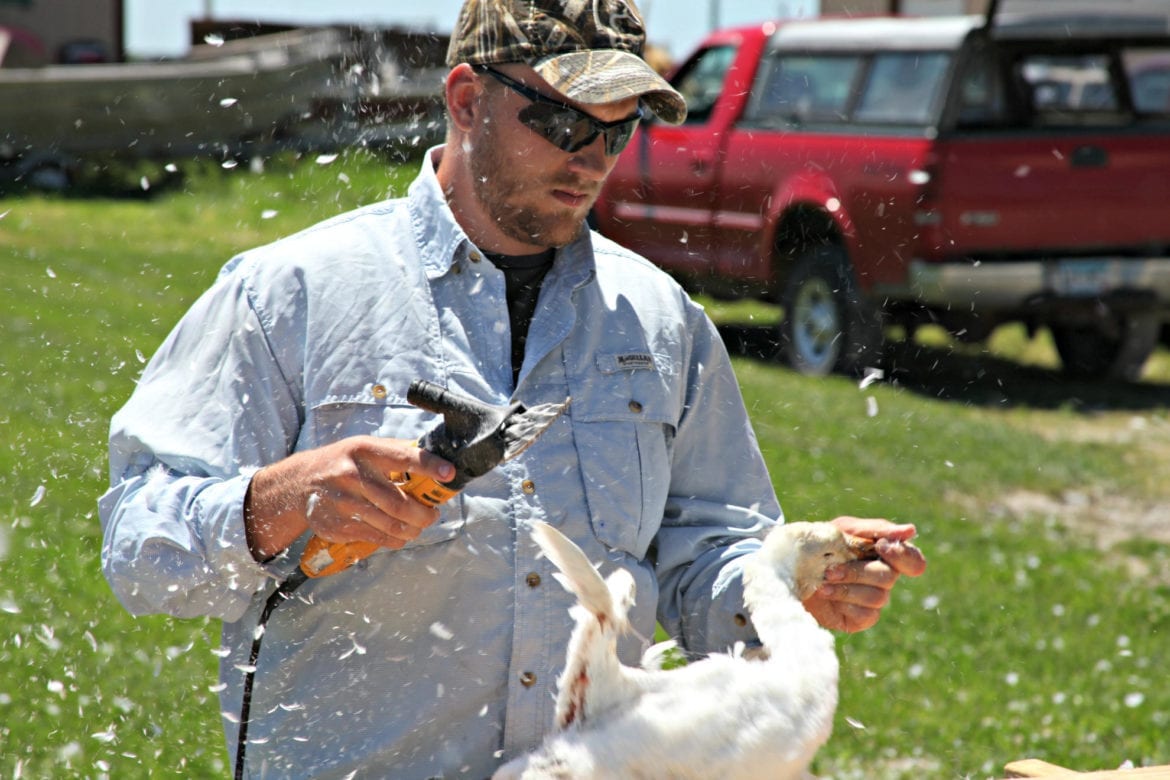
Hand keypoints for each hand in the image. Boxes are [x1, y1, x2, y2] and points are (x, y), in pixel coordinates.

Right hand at [244, 436, 454, 560]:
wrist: (299, 484)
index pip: (404, 457)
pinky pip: (377, 538)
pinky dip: (396, 540)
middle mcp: (352, 475)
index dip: (430, 466)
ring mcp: (343, 503)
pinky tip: (400, 534)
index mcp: (364, 451)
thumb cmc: (342, 463)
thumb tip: (435, 464)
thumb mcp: (364, 449)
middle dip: (424, 514)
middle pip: (400, 503)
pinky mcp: (338, 526)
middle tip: (432, 514)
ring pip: (392, 525)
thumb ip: (396, 455)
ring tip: (419, 525)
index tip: (449, 474)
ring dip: (413, 529)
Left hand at [801, 517, 925, 632]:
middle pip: (889, 578)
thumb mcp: (841, 529)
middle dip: (858, 572)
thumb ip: (874, 529)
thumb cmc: (816, 545)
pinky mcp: (858, 619)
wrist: (786, 568)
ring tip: (822, 583)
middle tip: (830, 570)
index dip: (903, 556)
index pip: (912, 560)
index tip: (881, 547)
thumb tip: (911, 530)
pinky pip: (866, 615)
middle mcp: (881, 578)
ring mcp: (871, 600)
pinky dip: (844, 603)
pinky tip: (825, 595)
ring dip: (847, 588)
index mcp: (882, 555)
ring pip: (877, 598)